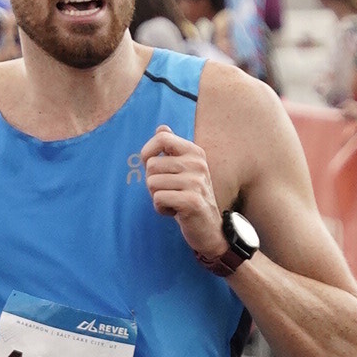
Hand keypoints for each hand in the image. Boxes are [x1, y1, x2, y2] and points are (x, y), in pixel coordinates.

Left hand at [140, 122, 224, 260]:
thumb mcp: (183, 170)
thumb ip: (172, 148)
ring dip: (156, 197)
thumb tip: (161, 128)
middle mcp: (197, 164)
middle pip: (151, 165)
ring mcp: (196, 182)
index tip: (150, 166)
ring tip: (173, 201)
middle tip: (169, 192)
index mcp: (195, 152)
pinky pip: (158, 199)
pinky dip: (161, 208)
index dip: (147, 152)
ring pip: (152, 183)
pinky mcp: (192, 201)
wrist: (209, 228)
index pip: (162, 138)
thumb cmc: (190, 197)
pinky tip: (175, 212)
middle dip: (152, 182)